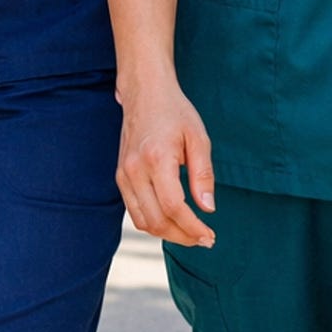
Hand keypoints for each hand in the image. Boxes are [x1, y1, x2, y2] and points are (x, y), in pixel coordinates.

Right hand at [116, 78, 215, 246]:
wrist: (145, 92)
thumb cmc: (175, 111)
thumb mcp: (198, 137)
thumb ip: (203, 175)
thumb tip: (208, 209)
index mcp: (157, 158)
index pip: (174, 207)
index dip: (193, 227)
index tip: (210, 235)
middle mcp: (135, 169)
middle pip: (156, 220)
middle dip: (182, 237)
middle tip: (204, 239)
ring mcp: (124, 174)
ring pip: (142, 221)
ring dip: (167, 234)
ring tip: (190, 234)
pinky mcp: (120, 176)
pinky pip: (134, 211)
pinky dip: (153, 222)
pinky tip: (172, 221)